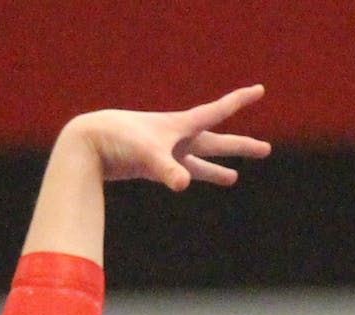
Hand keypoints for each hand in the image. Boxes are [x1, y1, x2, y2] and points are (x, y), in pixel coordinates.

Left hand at [65, 84, 270, 190]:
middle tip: (266, 149)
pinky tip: (188, 180)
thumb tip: (183, 184)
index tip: (260, 90)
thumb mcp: (147, 155)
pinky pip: (174, 172)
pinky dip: (184, 176)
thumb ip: (167, 171)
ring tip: (233, 178)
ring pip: (196, 161)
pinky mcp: (149, 166)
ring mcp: (164, 152)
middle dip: (240, 146)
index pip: (218, 111)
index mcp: (181, 126)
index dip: (239, 101)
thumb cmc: (119, 141)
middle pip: (216, 142)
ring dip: (215, 169)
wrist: (88, 142)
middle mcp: (176, 137)